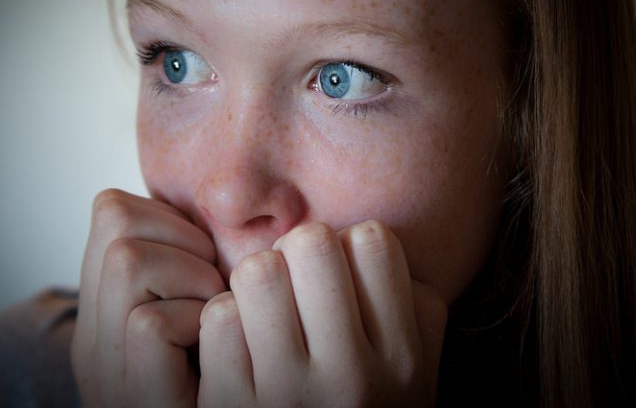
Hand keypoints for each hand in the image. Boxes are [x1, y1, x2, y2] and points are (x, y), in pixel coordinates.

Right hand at [71, 189, 225, 407]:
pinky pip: (150, 324)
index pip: (112, 208)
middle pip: (116, 218)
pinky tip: (214, 348)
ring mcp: (106, 370)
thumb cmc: (233, 379)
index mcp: (105, 310)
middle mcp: (93, 337)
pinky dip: (194, 320)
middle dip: (182, 239)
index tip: (202, 258)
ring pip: (129, 260)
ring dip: (193, 276)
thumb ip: (187, 267)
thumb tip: (219, 208)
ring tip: (214, 314)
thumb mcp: (196, 310)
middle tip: (211, 286)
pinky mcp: (135, 401)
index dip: (168, 217)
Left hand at [197, 221, 447, 407]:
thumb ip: (416, 313)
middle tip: (296, 285)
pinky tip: (238, 347)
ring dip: (257, 284)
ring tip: (265, 312)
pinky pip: (218, 318)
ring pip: (259, 273)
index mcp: (403, 362)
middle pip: (311, 243)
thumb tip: (375, 245)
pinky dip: (224, 323)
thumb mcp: (414, 380)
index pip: (374, 242)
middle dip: (298, 253)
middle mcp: (352, 377)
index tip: (341, 277)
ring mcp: (287, 395)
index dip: (349, 246)